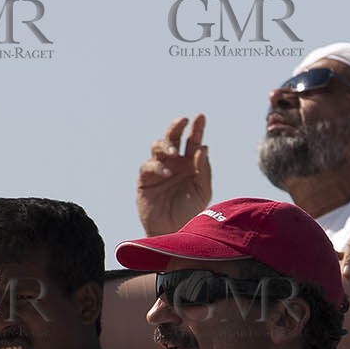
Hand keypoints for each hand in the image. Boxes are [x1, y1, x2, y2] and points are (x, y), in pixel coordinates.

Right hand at [136, 114, 211, 235]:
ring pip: (157, 147)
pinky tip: (166, 173)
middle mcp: (174, 163)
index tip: (200, 117)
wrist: (172, 231)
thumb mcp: (203, 191)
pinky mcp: (145, 180)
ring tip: (172, 153)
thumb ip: (204, 169)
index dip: (196, 128)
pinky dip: (157, 166)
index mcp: (190, 164)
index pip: (193, 141)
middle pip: (173, 138)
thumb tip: (202, 147)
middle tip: (182, 120)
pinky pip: (148, 166)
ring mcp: (159, 170)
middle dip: (176, 127)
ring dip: (165, 145)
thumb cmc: (190, 213)